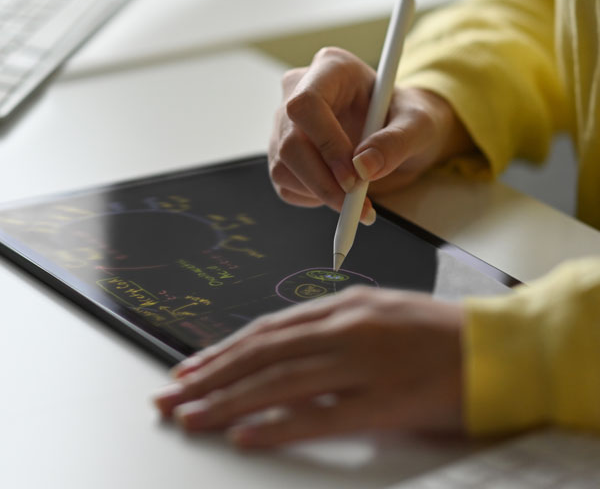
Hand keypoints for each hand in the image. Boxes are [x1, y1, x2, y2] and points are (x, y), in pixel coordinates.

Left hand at [153, 287, 465, 447]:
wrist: (493, 346)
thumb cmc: (434, 330)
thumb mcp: (376, 312)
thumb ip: (331, 325)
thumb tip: (285, 345)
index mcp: (343, 306)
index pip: (268, 330)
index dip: (225, 350)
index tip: (192, 368)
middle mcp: (345, 329)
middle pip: (263, 353)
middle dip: (211, 375)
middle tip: (171, 396)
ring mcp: (362, 364)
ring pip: (281, 382)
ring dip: (229, 401)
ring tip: (191, 417)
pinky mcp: (384, 401)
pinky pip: (321, 415)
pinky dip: (278, 426)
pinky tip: (245, 436)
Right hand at [268, 47, 474, 222]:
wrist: (399, 131)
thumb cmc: (408, 118)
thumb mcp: (418, 124)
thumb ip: (396, 142)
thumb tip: (363, 168)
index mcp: (331, 69)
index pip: (306, 104)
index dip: (326, 144)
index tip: (353, 176)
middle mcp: (300, 91)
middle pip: (290, 142)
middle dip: (323, 180)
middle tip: (356, 202)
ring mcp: (285, 123)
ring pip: (282, 167)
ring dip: (319, 193)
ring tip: (356, 199)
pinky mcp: (282, 152)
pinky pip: (285, 183)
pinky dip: (312, 197)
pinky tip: (338, 190)